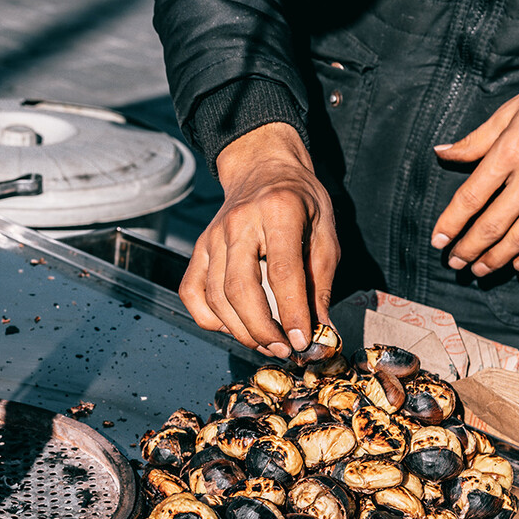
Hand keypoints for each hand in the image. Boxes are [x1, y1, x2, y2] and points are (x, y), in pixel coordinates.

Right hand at [179, 122, 339, 358]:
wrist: (263, 168)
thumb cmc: (300, 201)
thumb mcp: (325, 232)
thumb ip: (322, 281)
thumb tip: (319, 330)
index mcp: (278, 211)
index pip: (282, 271)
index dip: (292, 312)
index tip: (302, 341)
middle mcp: (238, 223)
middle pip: (239, 288)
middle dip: (262, 329)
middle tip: (284, 349)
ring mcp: (212, 237)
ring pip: (215, 296)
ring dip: (240, 330)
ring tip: (267, 344)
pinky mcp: (198, 249)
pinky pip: (192, 293)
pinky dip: (210, 319)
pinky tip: (234, 326)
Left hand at [432, 50, 518, 275]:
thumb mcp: (511, 110)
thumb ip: (475, 140)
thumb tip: (442, 153)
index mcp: (510, 152)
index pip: (470, 198)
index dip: (450, 223)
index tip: (438, 240)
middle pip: (492, 225)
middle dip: (468, 249)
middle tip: (454, 262)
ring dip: (496, 259)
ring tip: (479, 270)